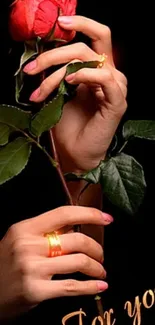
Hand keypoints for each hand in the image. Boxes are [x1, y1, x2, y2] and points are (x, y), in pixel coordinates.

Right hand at [0, 206, 112, 319]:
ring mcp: (32, 268)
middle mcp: (28, 246)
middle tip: (100, 255)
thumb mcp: (20, 239)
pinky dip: (90, 287)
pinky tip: (99, 286)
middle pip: (76, 240)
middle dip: (96, 248)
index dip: (89, 214)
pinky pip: (72, 286)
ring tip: (100, 271)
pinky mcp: (36, 291)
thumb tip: (76, 223)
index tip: (107, 219)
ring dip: (96, 267)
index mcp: (25, 228)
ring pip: (79, 262)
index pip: (63, 213)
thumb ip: (46, 231)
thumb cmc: (6, 264)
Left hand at [24, 16, 126, 171]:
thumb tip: (44, 54)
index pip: (92, 37)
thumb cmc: (67, 124)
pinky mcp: (117, 102)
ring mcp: (115, 87)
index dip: (79, 25)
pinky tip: (70, 81)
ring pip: (89, 60)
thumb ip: (60, 71)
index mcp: (98, 69)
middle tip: (32, 68)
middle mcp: (109, 74)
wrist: (75, 151)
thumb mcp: (60, 91)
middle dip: (54, 54)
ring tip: (42, 90)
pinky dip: (86, 75)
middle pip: (86, 46)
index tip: (57, 25)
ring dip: (60, 73)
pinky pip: (105, 78)